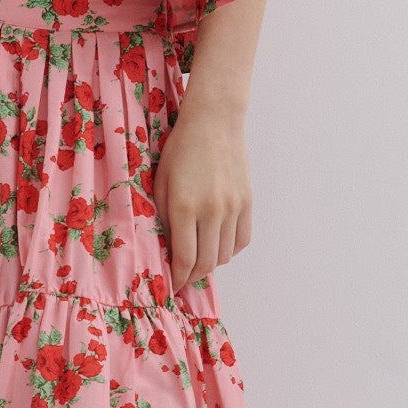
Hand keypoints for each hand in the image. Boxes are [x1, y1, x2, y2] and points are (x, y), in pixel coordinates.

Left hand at [153, 98, 252, 294]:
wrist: (213, 122)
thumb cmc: (180, 149)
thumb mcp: (160, 182)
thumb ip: (162, 217)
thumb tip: (166, 250)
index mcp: (184, 206)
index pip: (184, 258)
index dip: (178, 278)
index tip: (171, 285)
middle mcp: (211, 210)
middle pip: (207, 263)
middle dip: (192, 277)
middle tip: (183, 280)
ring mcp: (233, 207)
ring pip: (225, 254)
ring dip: (211, 264)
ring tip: (198, 261)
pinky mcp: (247, 202)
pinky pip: (242, 240)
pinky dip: (230, 249)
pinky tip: (217, 245)